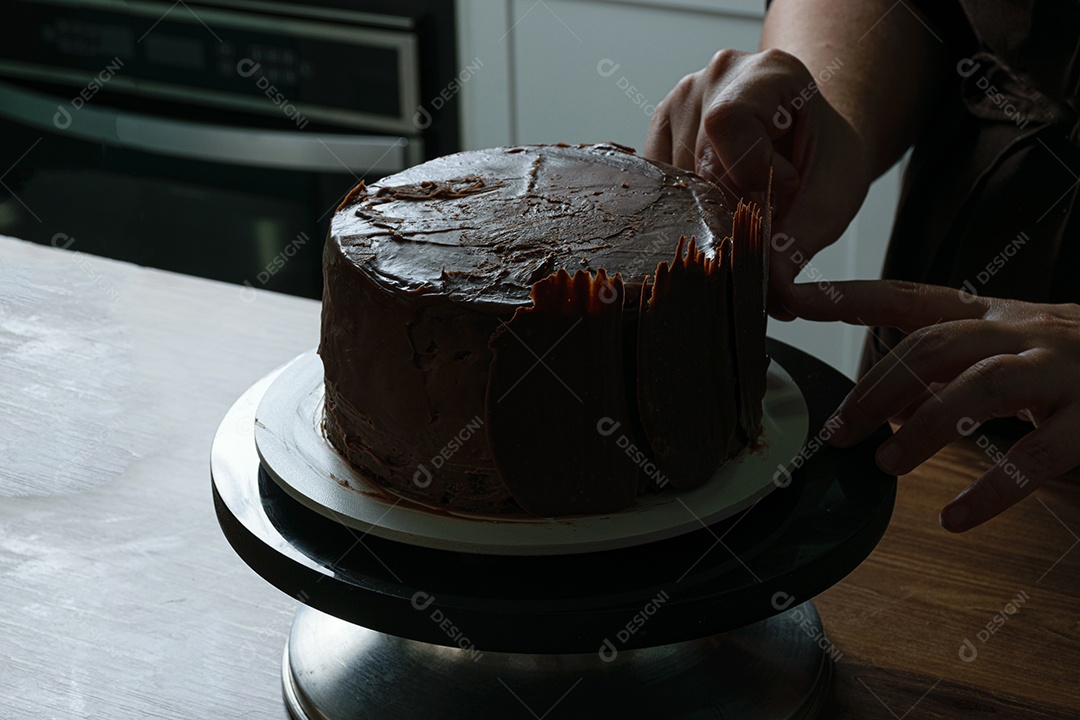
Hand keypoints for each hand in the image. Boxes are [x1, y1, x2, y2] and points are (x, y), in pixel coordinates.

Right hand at [644, 48, 872, 318]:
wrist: (810, 139)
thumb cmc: (824, 156)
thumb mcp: (836, 191)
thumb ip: (806, 235)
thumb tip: (772, 286)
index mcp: (765, 74)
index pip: (727, 123)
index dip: (748, 171)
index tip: (785, 188)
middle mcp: (714, 78)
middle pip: (696, 161)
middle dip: (729, 204)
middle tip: (766, 211)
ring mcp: (679, 101)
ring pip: (670, 180)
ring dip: (704, 210)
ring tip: (742, 204)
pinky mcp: (657, 132)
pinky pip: (654, 186)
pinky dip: (682, 208)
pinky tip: (713, 203)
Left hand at [793, 279, 1079, 531]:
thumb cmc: (1075, 364)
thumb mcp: (1011, 349)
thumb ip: (951, 364)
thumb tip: (880, 401)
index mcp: (996, 316)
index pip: (909, 297)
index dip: (850, 296)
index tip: (791, 298)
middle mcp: (1027, 332)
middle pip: (936, 345)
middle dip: (878, 387)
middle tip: (839, 432)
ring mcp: (1064, 371)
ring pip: (983, 387)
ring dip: (926, 426)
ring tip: (886, 464)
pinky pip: (1041, 453)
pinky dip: (995, 487)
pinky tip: (957, 516)